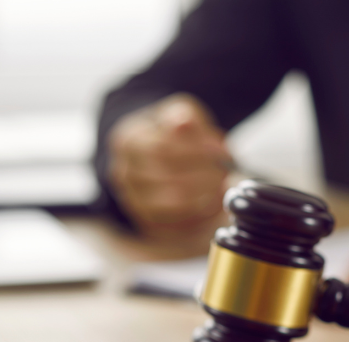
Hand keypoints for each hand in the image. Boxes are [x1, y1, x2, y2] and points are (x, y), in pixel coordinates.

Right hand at [107, 93, 231, 238]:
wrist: (152, 152)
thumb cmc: (169, 131)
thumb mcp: (178, 112)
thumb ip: (184, 116)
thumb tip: (184, 123)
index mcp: (127, 141)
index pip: (161, 147)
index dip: (196, 150)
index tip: (223, 150)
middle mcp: (122, 172)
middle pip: (164, 177)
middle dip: (201, 176)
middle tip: (226, 173)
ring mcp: (131, 198)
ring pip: (167, 204)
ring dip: (201, 197)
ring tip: (222, 188)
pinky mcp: (144, 219)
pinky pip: (171, 223)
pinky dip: (195, 216)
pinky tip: (212, 205)